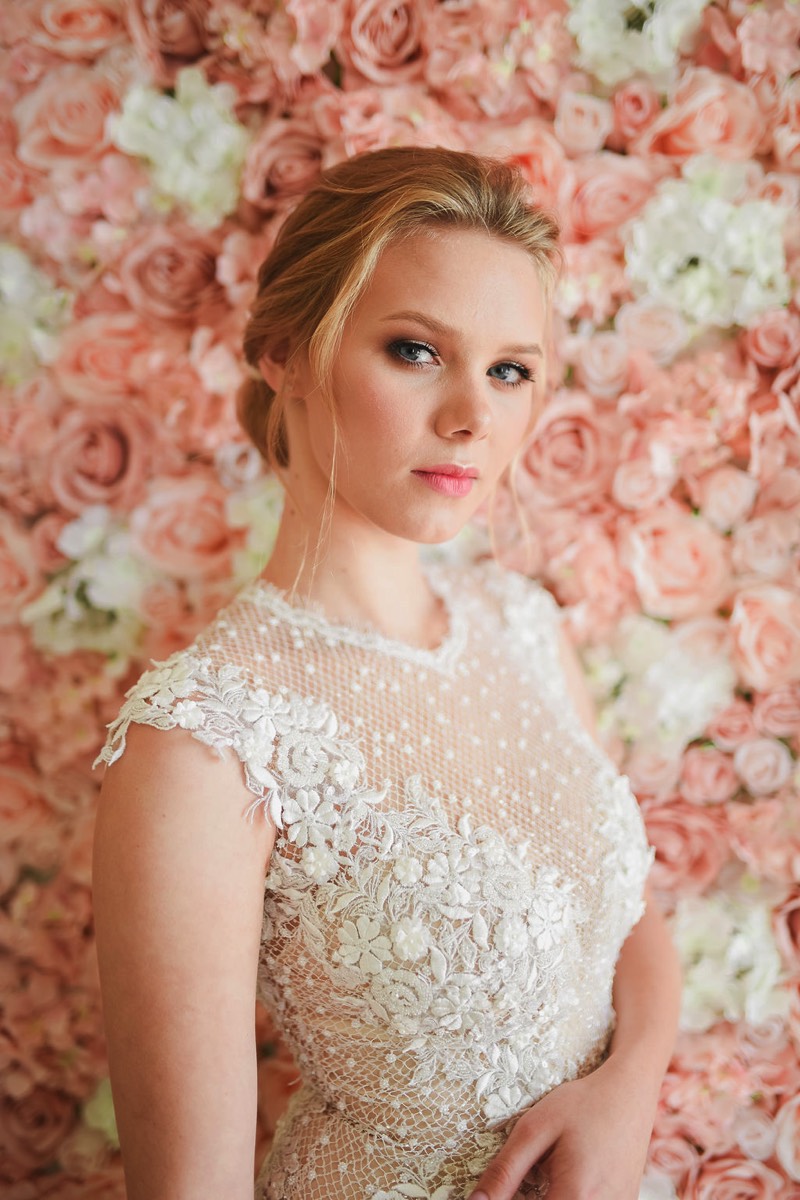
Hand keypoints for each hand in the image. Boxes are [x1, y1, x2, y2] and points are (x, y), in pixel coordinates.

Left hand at [467, 1058, 656, 1199]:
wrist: (630, 1093)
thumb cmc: (582, 1105)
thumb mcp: (535, 1129)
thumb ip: (504, 1171)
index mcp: (577, 1197)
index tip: (499, 1193)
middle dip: (529, 1199)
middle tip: (524, 1178)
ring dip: (547, 1196)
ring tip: (545, 1173)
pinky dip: (566, 1196)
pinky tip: (561, 1178)